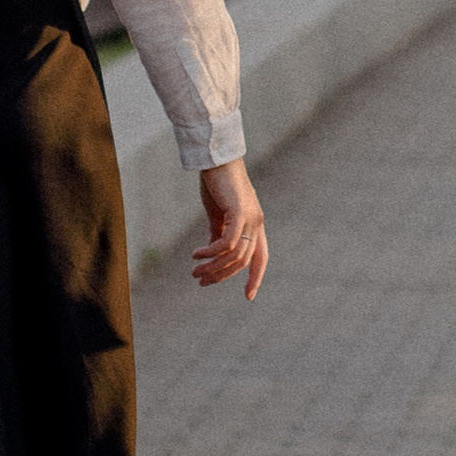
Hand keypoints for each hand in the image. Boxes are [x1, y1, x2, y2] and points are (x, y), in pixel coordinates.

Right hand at [193, 160, 267, 299]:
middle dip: (221, 275)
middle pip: (243, 261)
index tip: (249, 297)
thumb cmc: (216, 183)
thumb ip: (218, 233)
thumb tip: (213, 253)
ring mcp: (251, 217)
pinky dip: (212, 252)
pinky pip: (227, 243)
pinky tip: (198, 254)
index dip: (256, 277)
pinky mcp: (240, 211)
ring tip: (194, 270)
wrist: (216, 158)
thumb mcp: (217, 214)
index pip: (261, 257)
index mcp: (254, 224)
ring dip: (213, 266)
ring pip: (234, 255)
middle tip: (200, 281)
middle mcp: (257, 223)